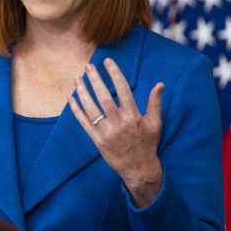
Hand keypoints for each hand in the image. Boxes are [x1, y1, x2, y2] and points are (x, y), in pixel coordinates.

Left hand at [69, 57, 163, 207]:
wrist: (139, 169)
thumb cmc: (148, 144)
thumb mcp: (155, 123)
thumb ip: (155, 103)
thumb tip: (160, 84)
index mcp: (133, 116)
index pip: (123, 89)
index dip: (115, 73)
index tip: (108, 61)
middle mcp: (119, 123)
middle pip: (104, 97)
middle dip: (95, 80)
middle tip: (88, 66)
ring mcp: (107, 132)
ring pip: (91, 109)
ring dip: (82, 92)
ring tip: (77, 78)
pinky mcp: (97, 140)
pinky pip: (84, 123)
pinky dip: (76, 110)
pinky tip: (71, 98)